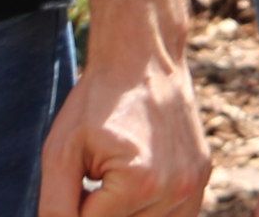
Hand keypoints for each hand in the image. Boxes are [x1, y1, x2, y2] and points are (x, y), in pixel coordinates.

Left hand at [39, 35, 205, 216]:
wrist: (145, 58)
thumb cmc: (97, 102)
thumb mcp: (60, 152)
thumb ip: (56, 207)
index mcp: (139, 182)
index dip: (75, 203)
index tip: (82, 170)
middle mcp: (175, 189)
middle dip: (100, 208)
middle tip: (99, 170)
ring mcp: (193, 186)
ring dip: (125, 211)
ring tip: (118, 175)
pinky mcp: (202, 180)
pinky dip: (148, 211)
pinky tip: (138, 181)